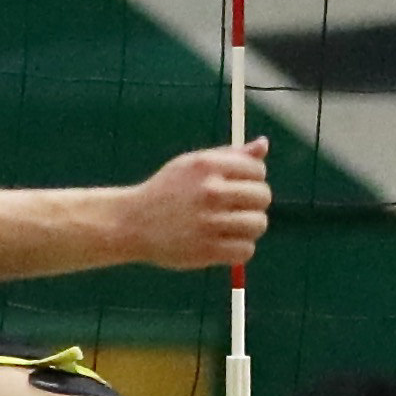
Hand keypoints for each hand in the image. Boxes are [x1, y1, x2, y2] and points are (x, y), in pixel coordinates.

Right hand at [132, 138, 270, 269]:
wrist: (132, 223)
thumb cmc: (167, 190)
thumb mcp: (194, 164)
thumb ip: (231, 155)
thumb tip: (263, 145)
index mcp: (207, 166)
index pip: (257, 170)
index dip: (254, 178)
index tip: (240, 186)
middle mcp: (210, 192)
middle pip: (263, 197)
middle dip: (255, 202)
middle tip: (237, 207)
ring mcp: (209, 222)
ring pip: (258, 224)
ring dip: (249, 227)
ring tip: (232, 226)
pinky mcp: (207, 251)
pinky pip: (246, 250)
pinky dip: (240, 248)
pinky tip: (224, 242)